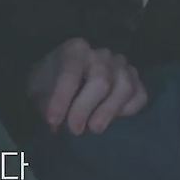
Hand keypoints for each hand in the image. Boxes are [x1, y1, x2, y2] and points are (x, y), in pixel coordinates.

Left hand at [28, 38, 146, 135]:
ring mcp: (121, 64)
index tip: (52, 121)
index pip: (70, 72)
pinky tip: (113, 119)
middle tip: (74, 130)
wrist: (63, 77)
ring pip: (124, 87)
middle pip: (101, 81)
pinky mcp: (135, 79)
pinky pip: (140, 95)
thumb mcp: (40, 90)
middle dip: (86, 108)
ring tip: (94, 128)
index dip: (61, 99)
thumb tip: (57, 126)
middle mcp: (100, 53)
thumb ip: (46, 105)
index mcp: (74, 50)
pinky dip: (129, 110)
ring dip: (109, 111)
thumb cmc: (51, 83)